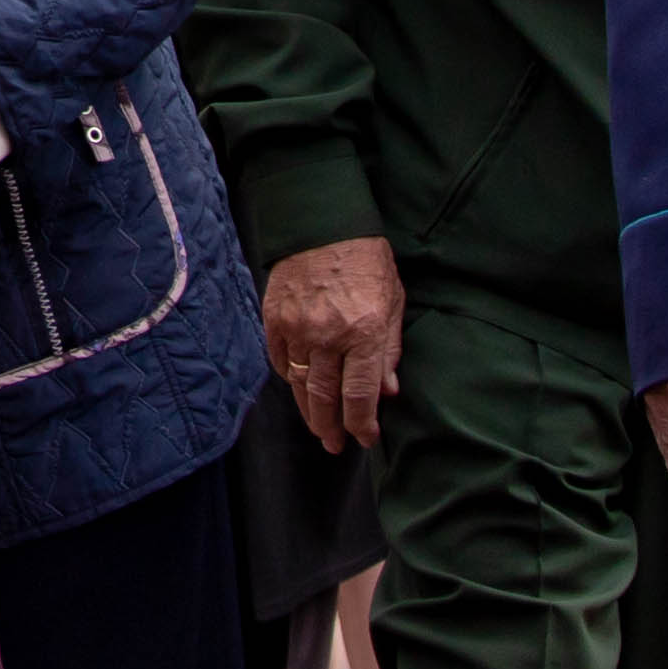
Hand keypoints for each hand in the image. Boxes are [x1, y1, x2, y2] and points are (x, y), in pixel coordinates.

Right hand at [260, 236, 406, 452]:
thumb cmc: (366, 260)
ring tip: (320, 430)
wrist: (322, 222)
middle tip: (337, 446)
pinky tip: (301, 390)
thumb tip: (387, 391)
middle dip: (333, 428)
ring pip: (301, 385)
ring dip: (310, 412)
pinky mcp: (274, 319)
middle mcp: (327, 335)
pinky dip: (291, 380)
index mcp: (363, 332)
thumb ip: (389, 349)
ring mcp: (296, 328)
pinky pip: (281, 362)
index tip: (365, 439)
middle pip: (326, 398)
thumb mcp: (392, 302)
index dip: (363, 423)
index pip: (360, 394)